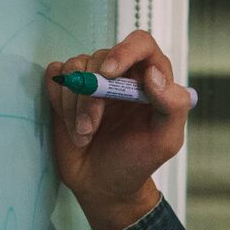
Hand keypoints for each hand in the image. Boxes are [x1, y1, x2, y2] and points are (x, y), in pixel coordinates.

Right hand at [43, 30, 192, 229]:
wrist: (103, 186)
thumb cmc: (136, 162)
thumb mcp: (165, 141)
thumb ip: (173, 106)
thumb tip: (154, 75)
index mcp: (150, 78)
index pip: (141, 44)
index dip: (124, 51)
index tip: (108, 74)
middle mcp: (122, 74)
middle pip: (101, 57)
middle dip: (91, 95)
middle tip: (90, 128)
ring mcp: (92, 80)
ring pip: (75, 67)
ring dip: (75, 105)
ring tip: (84, 134)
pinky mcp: (67, 90)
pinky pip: (56, 76)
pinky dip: (59, 100)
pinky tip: (71, 126)